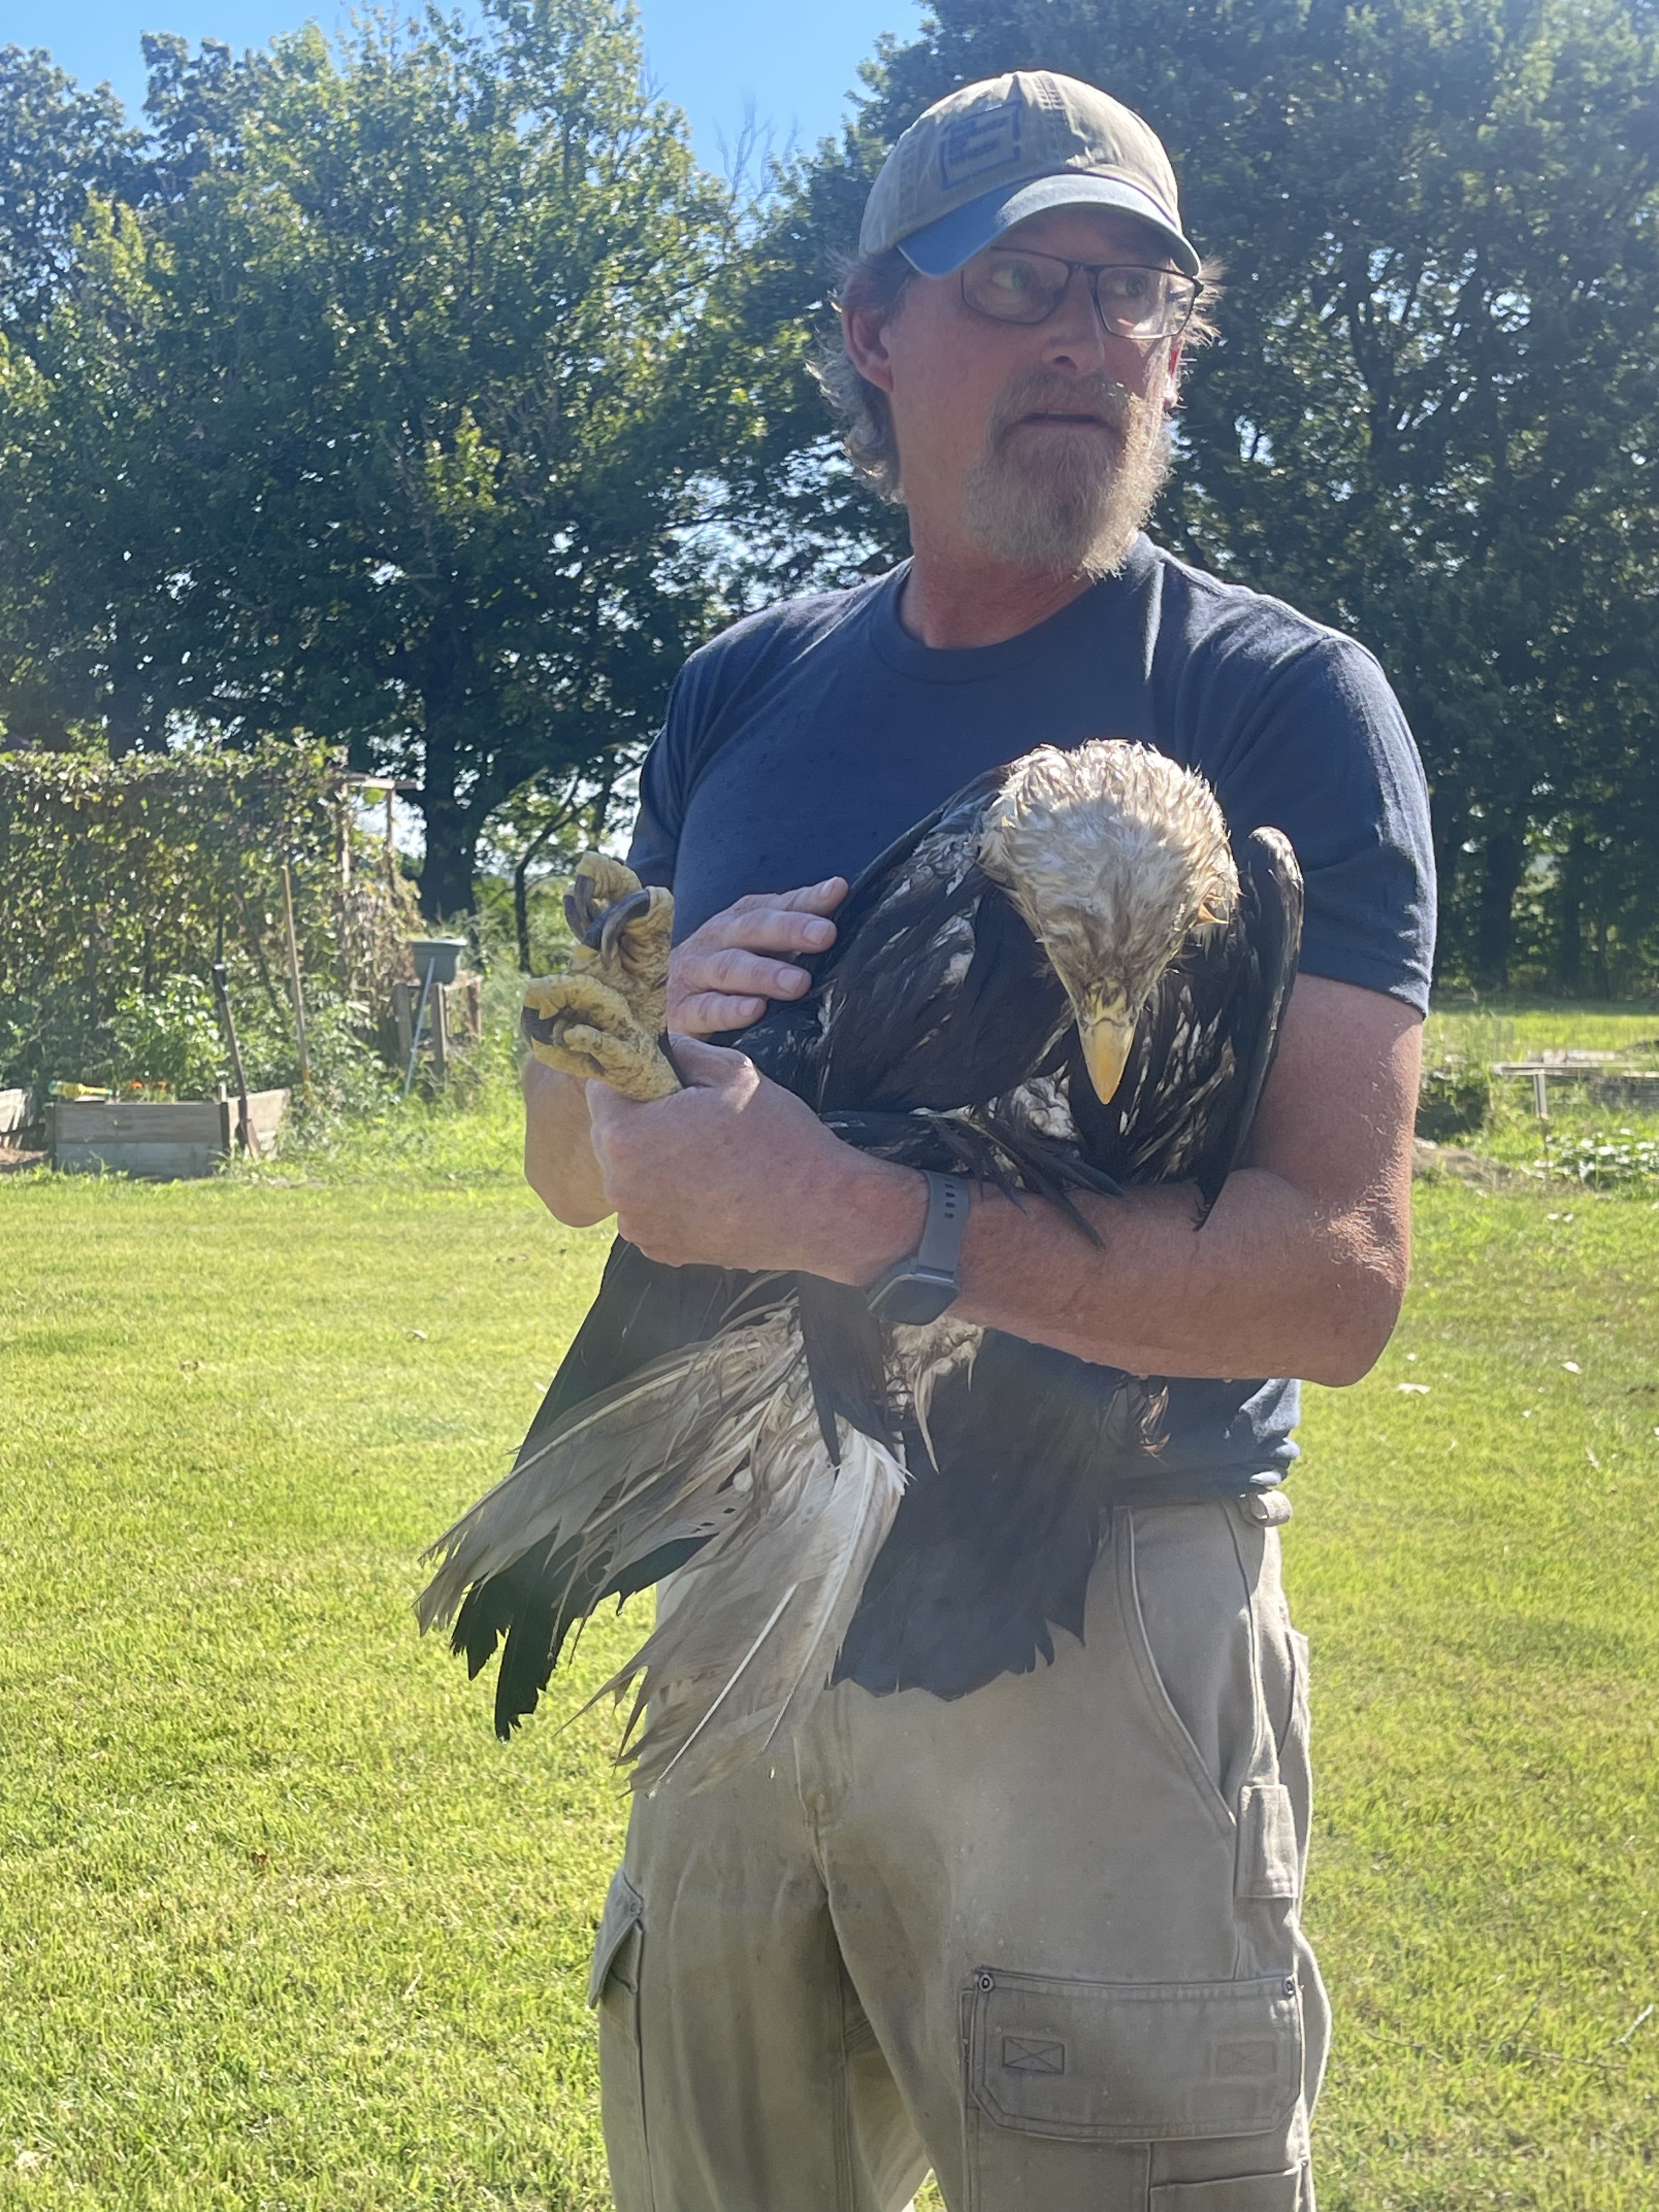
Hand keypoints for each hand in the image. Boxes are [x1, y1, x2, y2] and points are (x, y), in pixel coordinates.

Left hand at [585, 1034, 921, 1277]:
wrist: (819, 1212)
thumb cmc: (778, 1137)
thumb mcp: (731, 1072)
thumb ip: (677, 1050)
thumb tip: (650, 1040)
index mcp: (626, 1136)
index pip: (602, 1089)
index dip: (633, 1079)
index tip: (664, 1082)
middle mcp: (618, 1186)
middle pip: (610, 1135)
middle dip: (640, 1120)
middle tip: (691, 1119)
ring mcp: (637, 1225)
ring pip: (628, 1175)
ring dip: (652, 1161)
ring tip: (704, 1157)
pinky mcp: (658, 1250)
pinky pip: (647, 1210)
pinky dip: (667, 1198)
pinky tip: (708, 1190)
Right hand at [665, 878, 846, 1037]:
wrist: (659, 999)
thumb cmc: (723, 973)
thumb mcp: (757, 946)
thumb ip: (795, 928)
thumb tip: (838, 895)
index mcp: (738, 921)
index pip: (775, 905)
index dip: (806, 900)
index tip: (837, 892)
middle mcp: (715, 940)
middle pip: (752, 929)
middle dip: (790, 930)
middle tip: (825, 935)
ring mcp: (695, 974)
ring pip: (729, 968)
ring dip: (764, 974)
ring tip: (799, 983)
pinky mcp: (681, 1012)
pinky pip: (705, 1009)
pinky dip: (730, 1010)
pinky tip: (755, 1010)